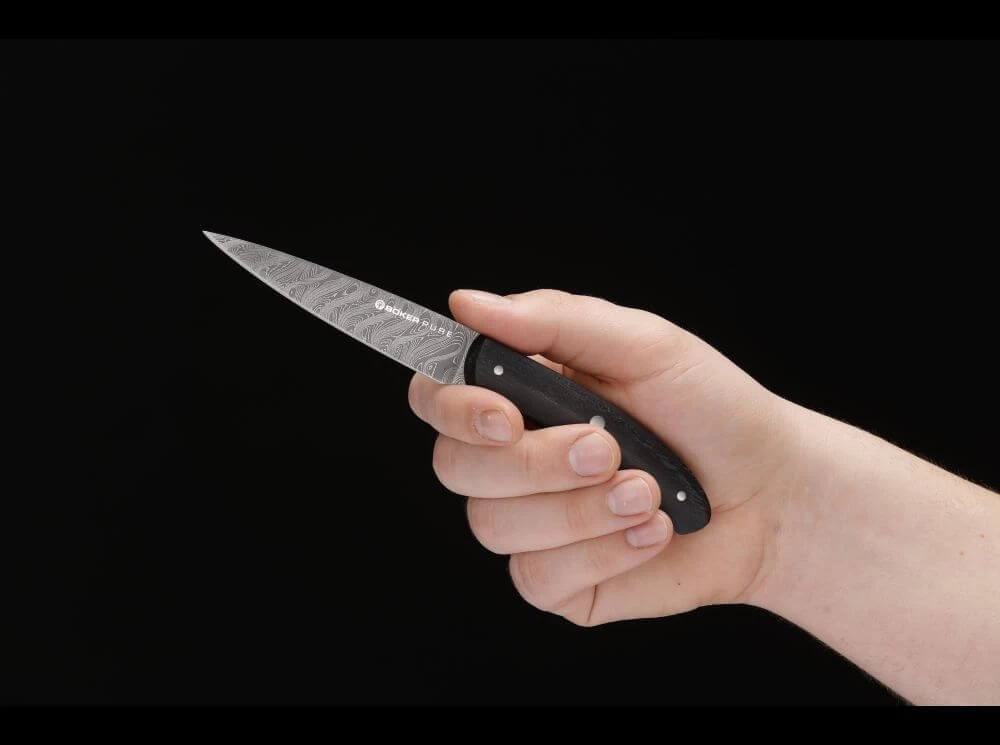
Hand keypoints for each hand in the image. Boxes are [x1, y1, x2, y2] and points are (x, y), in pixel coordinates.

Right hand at [408, 289, 794, 625]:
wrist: (770, 493)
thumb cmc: (710, 409)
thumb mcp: (643, 345)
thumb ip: (554, 321)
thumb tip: (468, 303)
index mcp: (522, 394)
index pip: (438, 397)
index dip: (453, 409)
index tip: (508, 416)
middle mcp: (513, 459)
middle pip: (455, 467)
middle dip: (535, 462)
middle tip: (609, 448)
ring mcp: (530, 523)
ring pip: (494, 525)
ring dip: (580, 509)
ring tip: (649, 491)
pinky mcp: (556, 580)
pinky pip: (538, 576)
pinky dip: (603, 552)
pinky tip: (651, 532)